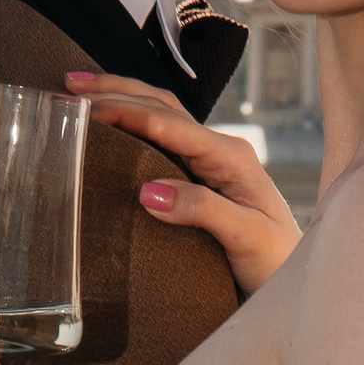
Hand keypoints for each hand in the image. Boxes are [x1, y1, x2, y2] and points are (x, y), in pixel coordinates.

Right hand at [66, 72, 302, 296]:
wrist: (293, 278)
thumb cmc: (276, 262)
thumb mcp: (245, 238)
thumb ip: (202, 211)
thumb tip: (148, 192)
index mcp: (230, 156)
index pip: (170, 124)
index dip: (127, 113)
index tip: (87, 109)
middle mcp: (220, 149)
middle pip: (162, 106)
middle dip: (116, 91)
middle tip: (71, 86)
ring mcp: (211, 159)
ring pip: (161, 114)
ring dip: (122, 97)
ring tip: (81, 90)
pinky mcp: (203, 174)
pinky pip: (162, 136)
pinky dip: (132, 119)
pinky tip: (110, 120)